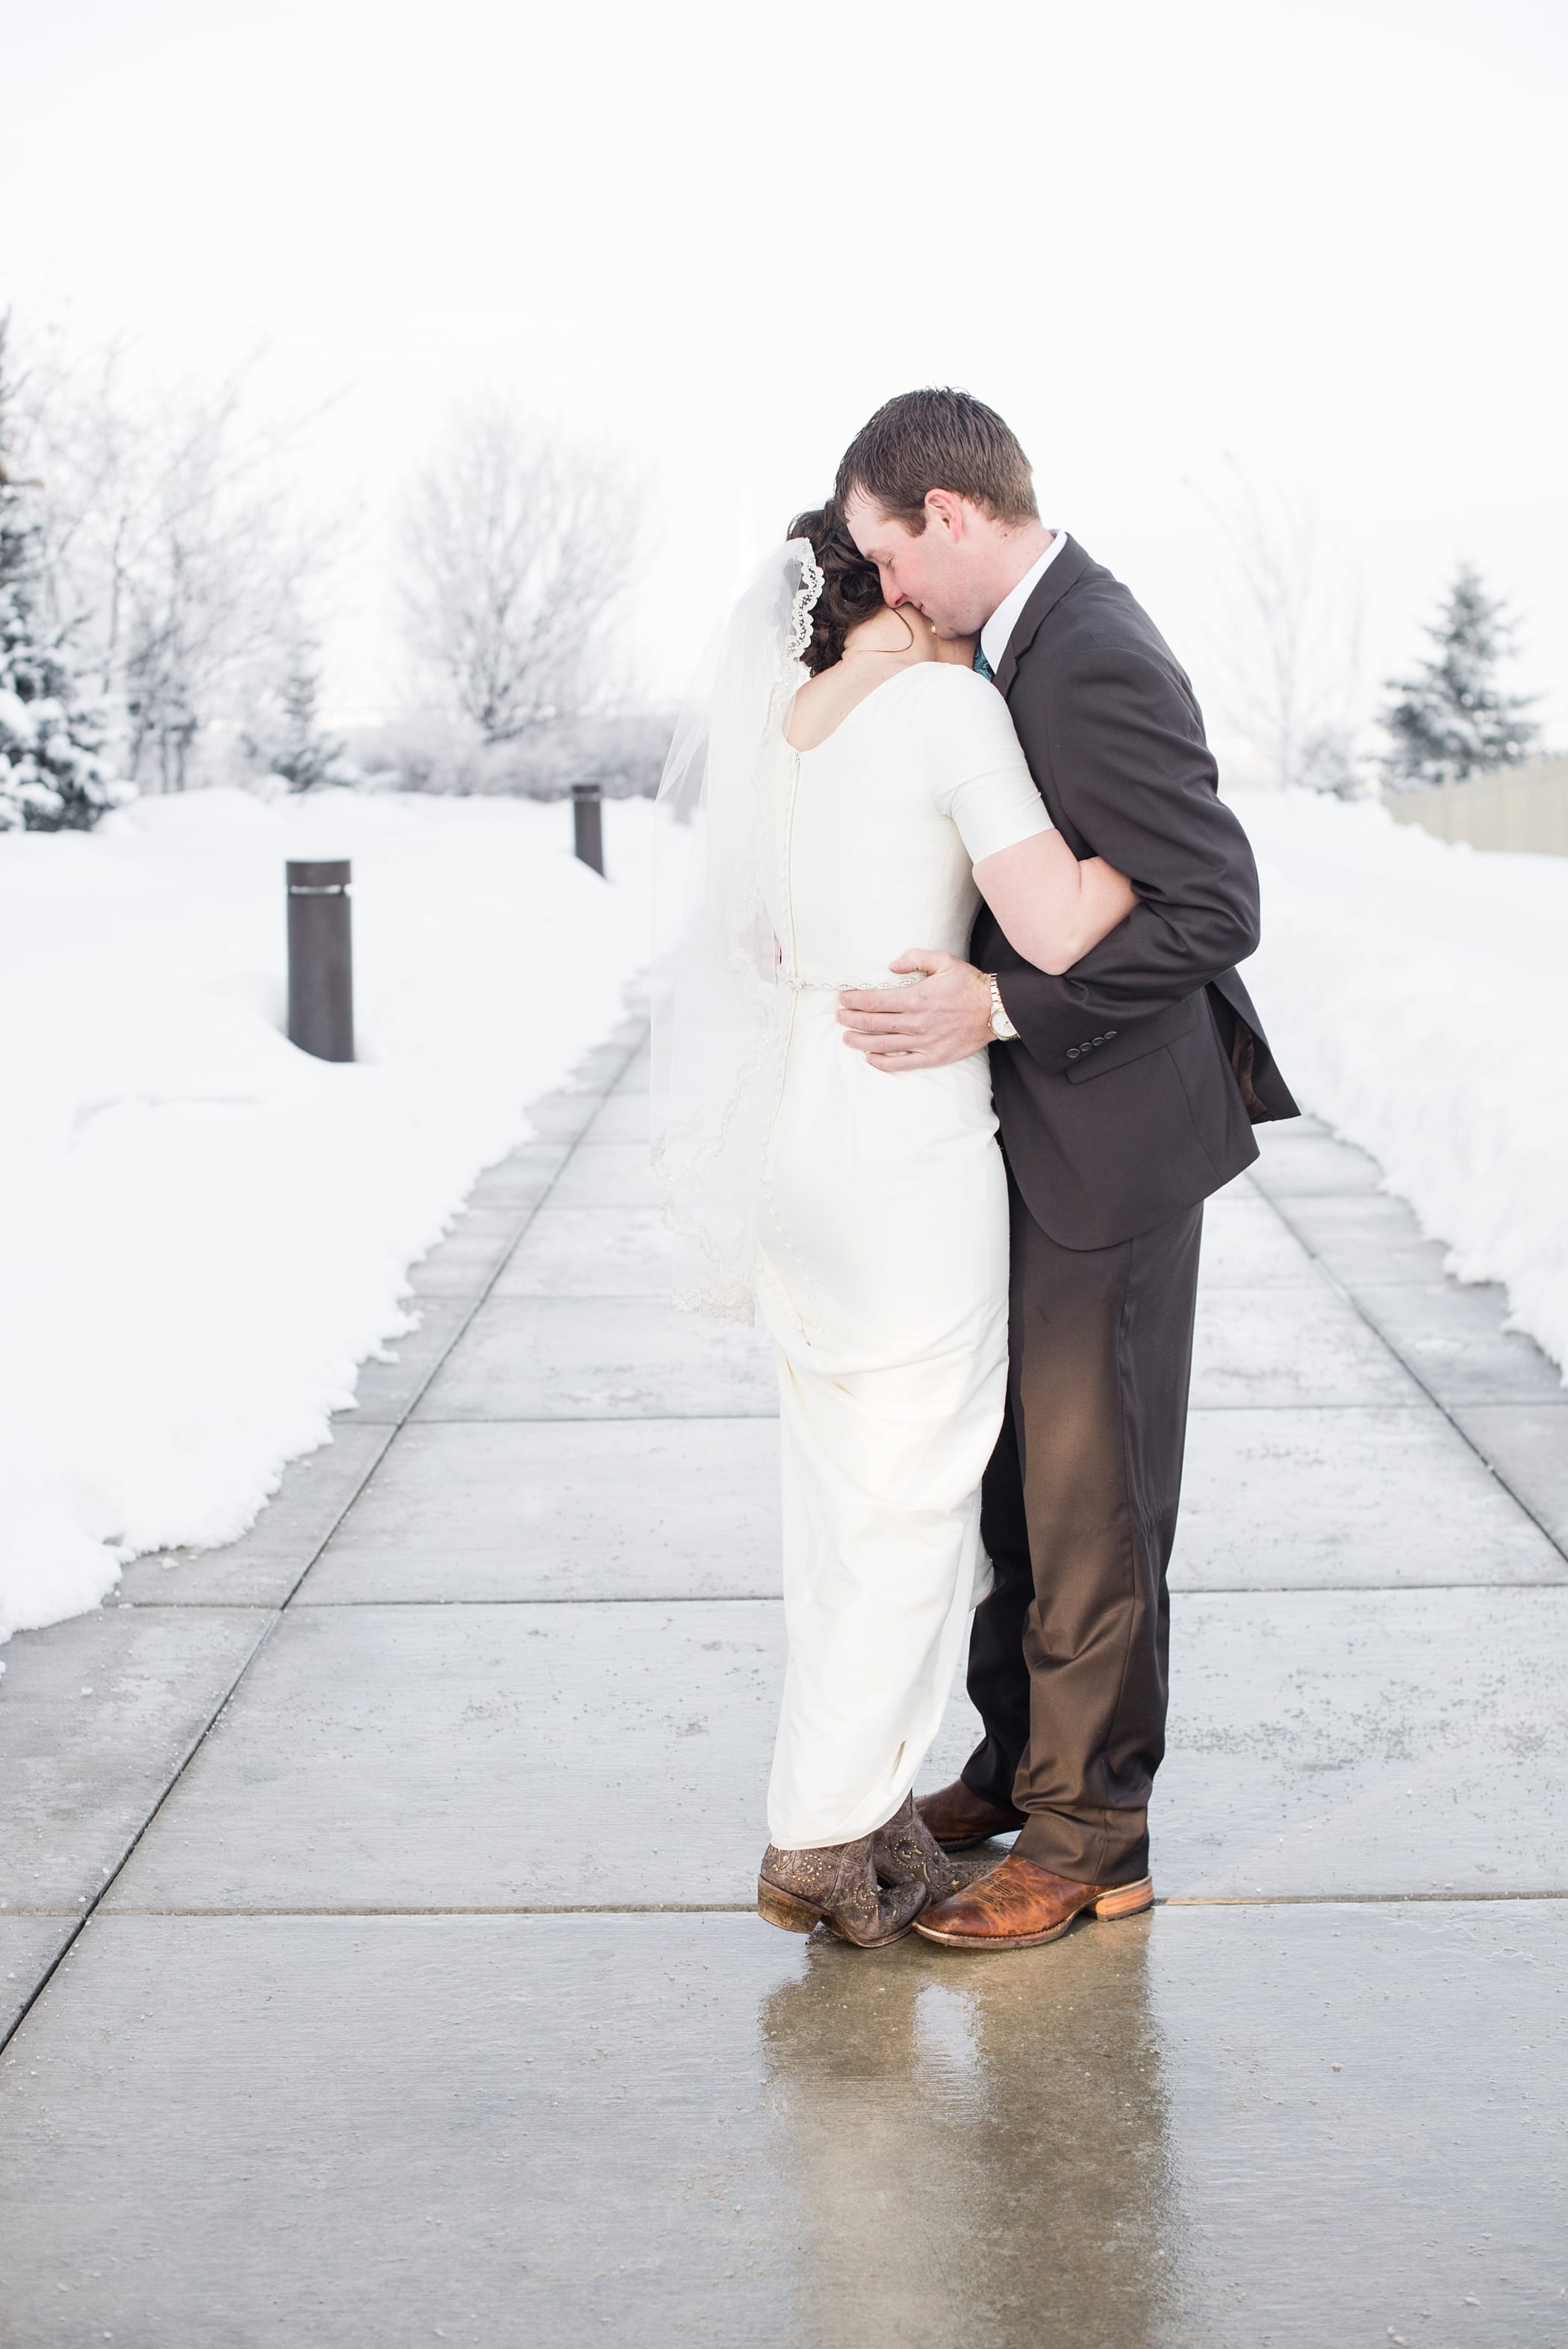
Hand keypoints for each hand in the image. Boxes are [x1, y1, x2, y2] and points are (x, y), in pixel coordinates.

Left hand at [838, 951, 993, 1071]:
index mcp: (915, 997)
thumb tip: (890, 966)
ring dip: (860, 1041)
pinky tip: (870, 1058)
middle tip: (839, 1017)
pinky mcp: (933, 1056)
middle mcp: (916, 1021)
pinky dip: (883, 1062)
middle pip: (873, 1023)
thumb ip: (914, 958)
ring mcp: (923, 1041)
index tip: (843, 999)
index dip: (854, 1000)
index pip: (874, 1000)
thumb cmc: (969, 983)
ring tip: (847, 1037)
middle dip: (851, 1019)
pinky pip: (902, 1063)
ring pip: (883, 1044)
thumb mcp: (943, 960)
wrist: (995, 1008)